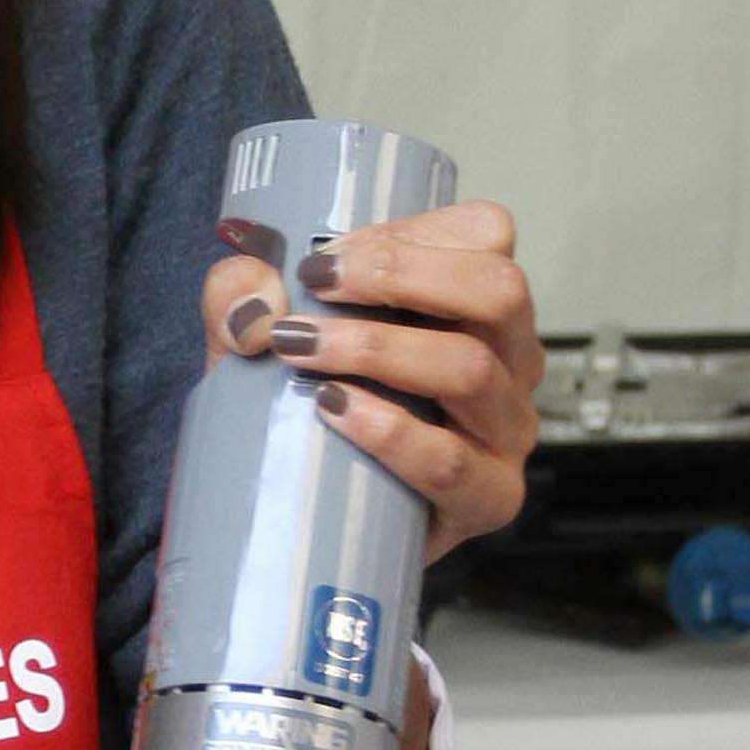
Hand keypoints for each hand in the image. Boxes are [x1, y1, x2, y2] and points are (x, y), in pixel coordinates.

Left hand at [203, 199, 542, 563]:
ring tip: (301, 350)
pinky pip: (451, 461)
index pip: (482, 235)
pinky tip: (335, 412)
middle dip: (398, 275)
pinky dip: (389, 432)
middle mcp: (508, 360)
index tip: (322, 260)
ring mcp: (506, 431)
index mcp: (475, 305)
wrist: (314, 516)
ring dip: (377, 349)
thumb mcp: (267, 338)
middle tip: (316, 287)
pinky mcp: (487, 498)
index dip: (403, 233)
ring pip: (471, 369)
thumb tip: (254, 300)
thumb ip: (241, 298)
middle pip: (497, 290)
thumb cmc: (307, 410)